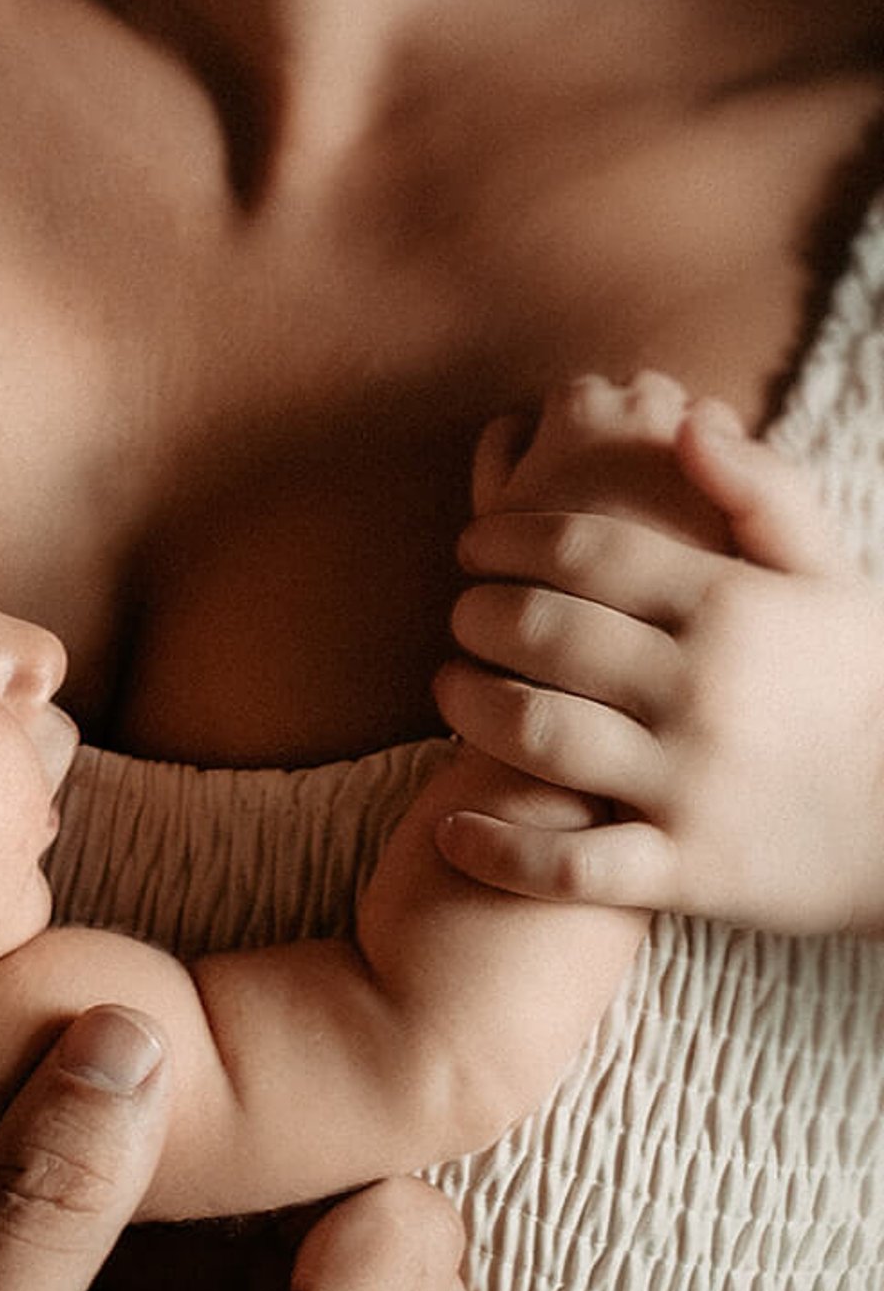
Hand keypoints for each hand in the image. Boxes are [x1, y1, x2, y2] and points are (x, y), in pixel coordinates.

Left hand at [434, 374, 883, 930]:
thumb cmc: (863, 687)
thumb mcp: (833, 578)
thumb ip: (762, 492)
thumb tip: (683, 420)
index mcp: (732, 606)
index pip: (586, 550)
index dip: (509, 540)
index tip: (474, 545)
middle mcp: (700, 690)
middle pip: (543, 634)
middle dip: (478, 616)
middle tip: (460, 614)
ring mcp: (687, 784)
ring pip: (538, 736)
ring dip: (469, 709)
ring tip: (449, 691)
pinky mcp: (681, 871)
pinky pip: (565, 867)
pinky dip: (496, 848)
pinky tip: (450, 827)